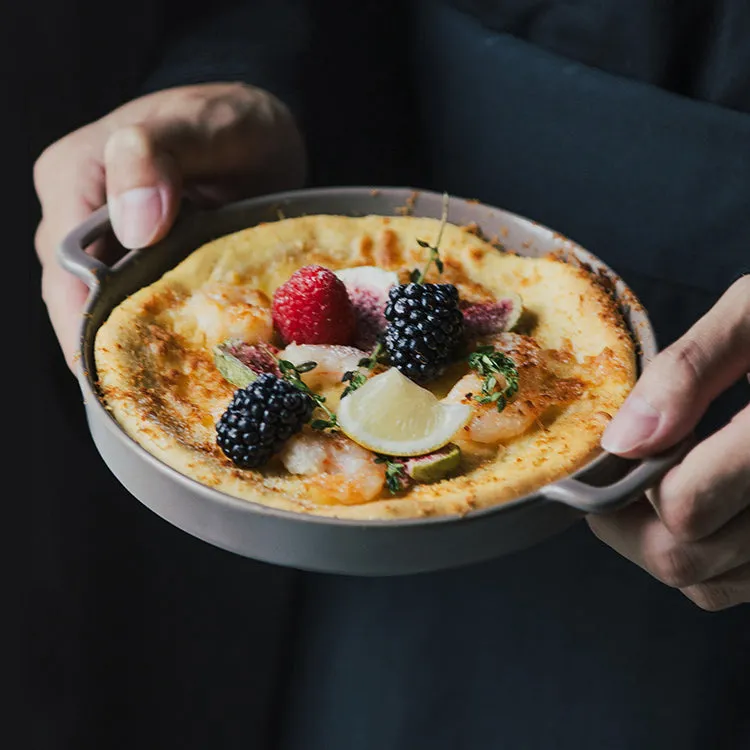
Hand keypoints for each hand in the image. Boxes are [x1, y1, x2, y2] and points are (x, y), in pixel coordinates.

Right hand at [33, 82, 305, 369]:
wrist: (256, 135)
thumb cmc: (226, 120)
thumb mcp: (200, 122)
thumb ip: (155, 154)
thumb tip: (134, 227)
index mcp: (74, 179)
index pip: (64, 270)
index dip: (85, 328)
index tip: (119, 376)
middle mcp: (80, 222)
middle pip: (78, 305)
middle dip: (113, 355)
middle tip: (156, 402)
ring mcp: (112, 252)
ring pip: (110, 316)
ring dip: (141, 354)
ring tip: (177, 394)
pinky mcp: (145, 272)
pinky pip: (144, 314)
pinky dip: (165, 341)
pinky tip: (193, 369)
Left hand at [587, 277, 749, 610]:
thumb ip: (690, 371)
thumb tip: (624, 439)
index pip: (685, 506)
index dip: (628, 484)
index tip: (616, 451)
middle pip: (686, 560)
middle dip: (633, 519)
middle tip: (627, 471)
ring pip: (709, 584)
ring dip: (668, 538)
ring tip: (678, 475)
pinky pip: (742, 583)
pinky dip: (710, 553)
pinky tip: (715, 496)